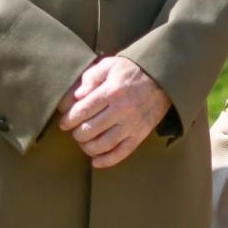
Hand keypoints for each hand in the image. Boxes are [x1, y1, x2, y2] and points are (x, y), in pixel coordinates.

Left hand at [56, 56, 170, 167]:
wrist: (163, 77)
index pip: (83, 111)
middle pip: (90, 130)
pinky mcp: (141, 134)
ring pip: (103, 144)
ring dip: (87, 147)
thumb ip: (91, 77)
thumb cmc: (133, 70)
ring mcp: (132, 124)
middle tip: (75, 131)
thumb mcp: (110, 65)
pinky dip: (106, 161)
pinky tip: (95, 161)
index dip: (69, 119)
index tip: (64, 123)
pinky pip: (122, 153)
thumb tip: (76, 96)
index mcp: (112, 91)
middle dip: (77, 133)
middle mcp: (122, 109)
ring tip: (84, 142)